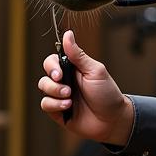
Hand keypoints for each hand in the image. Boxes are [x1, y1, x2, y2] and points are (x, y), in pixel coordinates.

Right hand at [38, 30, 133, 144]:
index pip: (53, 61)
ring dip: (55, 93)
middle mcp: (65, 81)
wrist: (112, 120)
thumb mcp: (94, 71)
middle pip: (45, 74)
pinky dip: (54, 105)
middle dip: (52, 82)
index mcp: (73, 69)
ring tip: (69, 99)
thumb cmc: (107, 94)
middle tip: (66, 88)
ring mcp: (61, 96)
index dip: (52, 66)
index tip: (59, 73)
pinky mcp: (58, 111)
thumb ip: (78, 55)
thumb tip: (68, 34)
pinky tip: (68, 107)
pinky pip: (45, 104)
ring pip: (43, 89)